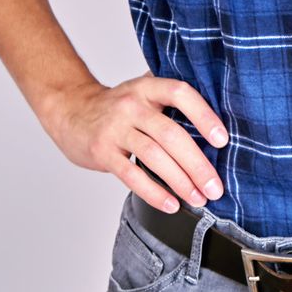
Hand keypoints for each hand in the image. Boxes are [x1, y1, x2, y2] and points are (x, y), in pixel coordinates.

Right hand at [41, 73, 228, 213]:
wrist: (69, 110)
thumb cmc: (115, 107)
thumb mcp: (141, 92)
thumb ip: (169, 101)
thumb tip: (216, 127)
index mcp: (146, 87)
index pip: (180, 93)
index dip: (204, 115)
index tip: (222, 140)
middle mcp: (131, 104)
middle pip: (171, 134)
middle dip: (198, 164)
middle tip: (216, 187)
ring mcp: (115, 128)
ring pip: (154, 156)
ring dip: (181, 181)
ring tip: (198, 198)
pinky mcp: (102, 151)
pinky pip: (131, 174)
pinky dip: (154, 192)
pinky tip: (170, 204)